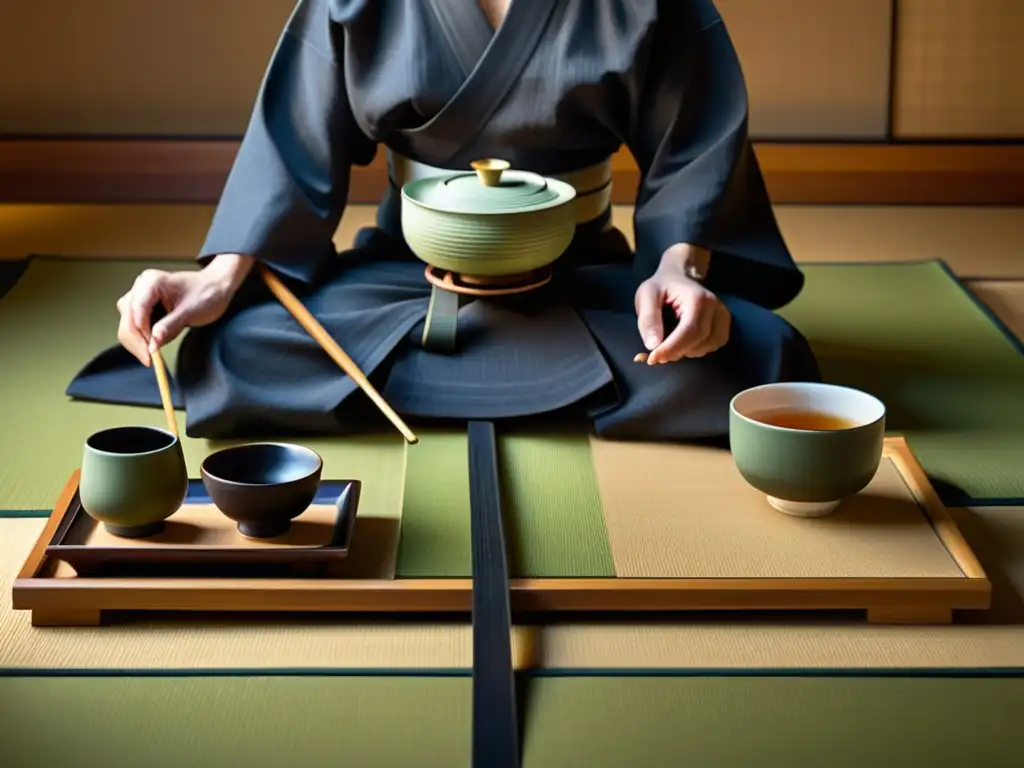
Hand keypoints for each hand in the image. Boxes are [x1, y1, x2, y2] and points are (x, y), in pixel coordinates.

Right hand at [116, 264, 239, 365]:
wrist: (215, 287)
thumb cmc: (206, 295)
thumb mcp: (190, 313)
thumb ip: (169, 327)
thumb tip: (152, 345)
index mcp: (151, 282)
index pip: (136, 311)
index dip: (140, 334)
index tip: (150, 354)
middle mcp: (140, 286)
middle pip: (128, 319)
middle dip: (138, 341)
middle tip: (151, 360)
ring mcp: (139, 296)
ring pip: (128, 324)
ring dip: (139, 341)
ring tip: (157, 350)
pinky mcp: (143, 306)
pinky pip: (135, 325)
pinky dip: (143, 338)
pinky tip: (157, 341)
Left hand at [634, 251, 730, 364]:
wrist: (679, 276)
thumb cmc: (661, 286)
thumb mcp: (646, 296)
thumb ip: (648, 319)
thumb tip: (653, 345)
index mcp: (697, 298)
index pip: (688, 331)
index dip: (671, 348)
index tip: (653, 358)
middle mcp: (715, 307)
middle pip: (699, 341)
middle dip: (675, 352)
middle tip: (656, 354)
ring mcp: (723, 316)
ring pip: (707, 347)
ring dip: (686, 352)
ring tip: (669, 345)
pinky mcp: (724, 324)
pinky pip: (714, 345)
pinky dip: (698, 349)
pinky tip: (684, 343)